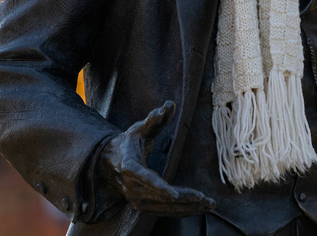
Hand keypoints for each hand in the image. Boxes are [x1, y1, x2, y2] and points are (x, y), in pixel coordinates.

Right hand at [100, 101, 215, 216]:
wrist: (107, 163)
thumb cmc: (127, 143)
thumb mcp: (138, 129)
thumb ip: (155, 119)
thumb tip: (169, 105)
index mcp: (129, 167)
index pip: (145, 179)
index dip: (159, 188)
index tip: (175, 195)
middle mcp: (131, 187)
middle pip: (160, 197)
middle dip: (184, 200)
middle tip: (206, 200)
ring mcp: (135, 198)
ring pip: (163, 208)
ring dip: (187, 208)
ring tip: (209, 205)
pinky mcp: (141, 205)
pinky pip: (163, 211)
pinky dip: (181, 211)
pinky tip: (198, 208)